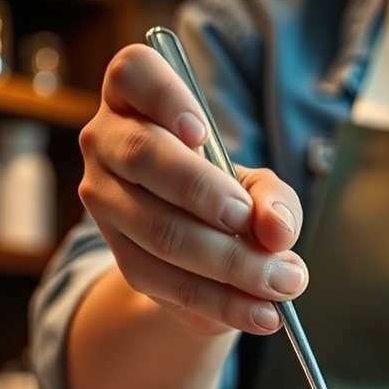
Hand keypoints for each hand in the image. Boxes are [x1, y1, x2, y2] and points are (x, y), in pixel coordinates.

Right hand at [78, 43, 306, 335]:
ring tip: (283, 283)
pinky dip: (224, 302)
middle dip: (211, 197)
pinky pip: (169, 283)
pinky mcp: (121, 258)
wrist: (202, 260)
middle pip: (145, 158)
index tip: (203, 133)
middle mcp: (107, 144)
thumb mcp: (260, 188)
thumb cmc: (229, 198)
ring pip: (160, 230)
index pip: (132, 75)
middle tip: (267, 233)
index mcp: (136, 101)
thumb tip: (275, 231)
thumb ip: (275, 201)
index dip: (164, 98)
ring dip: (231, 264)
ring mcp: (105, 202)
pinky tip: (262, 312)